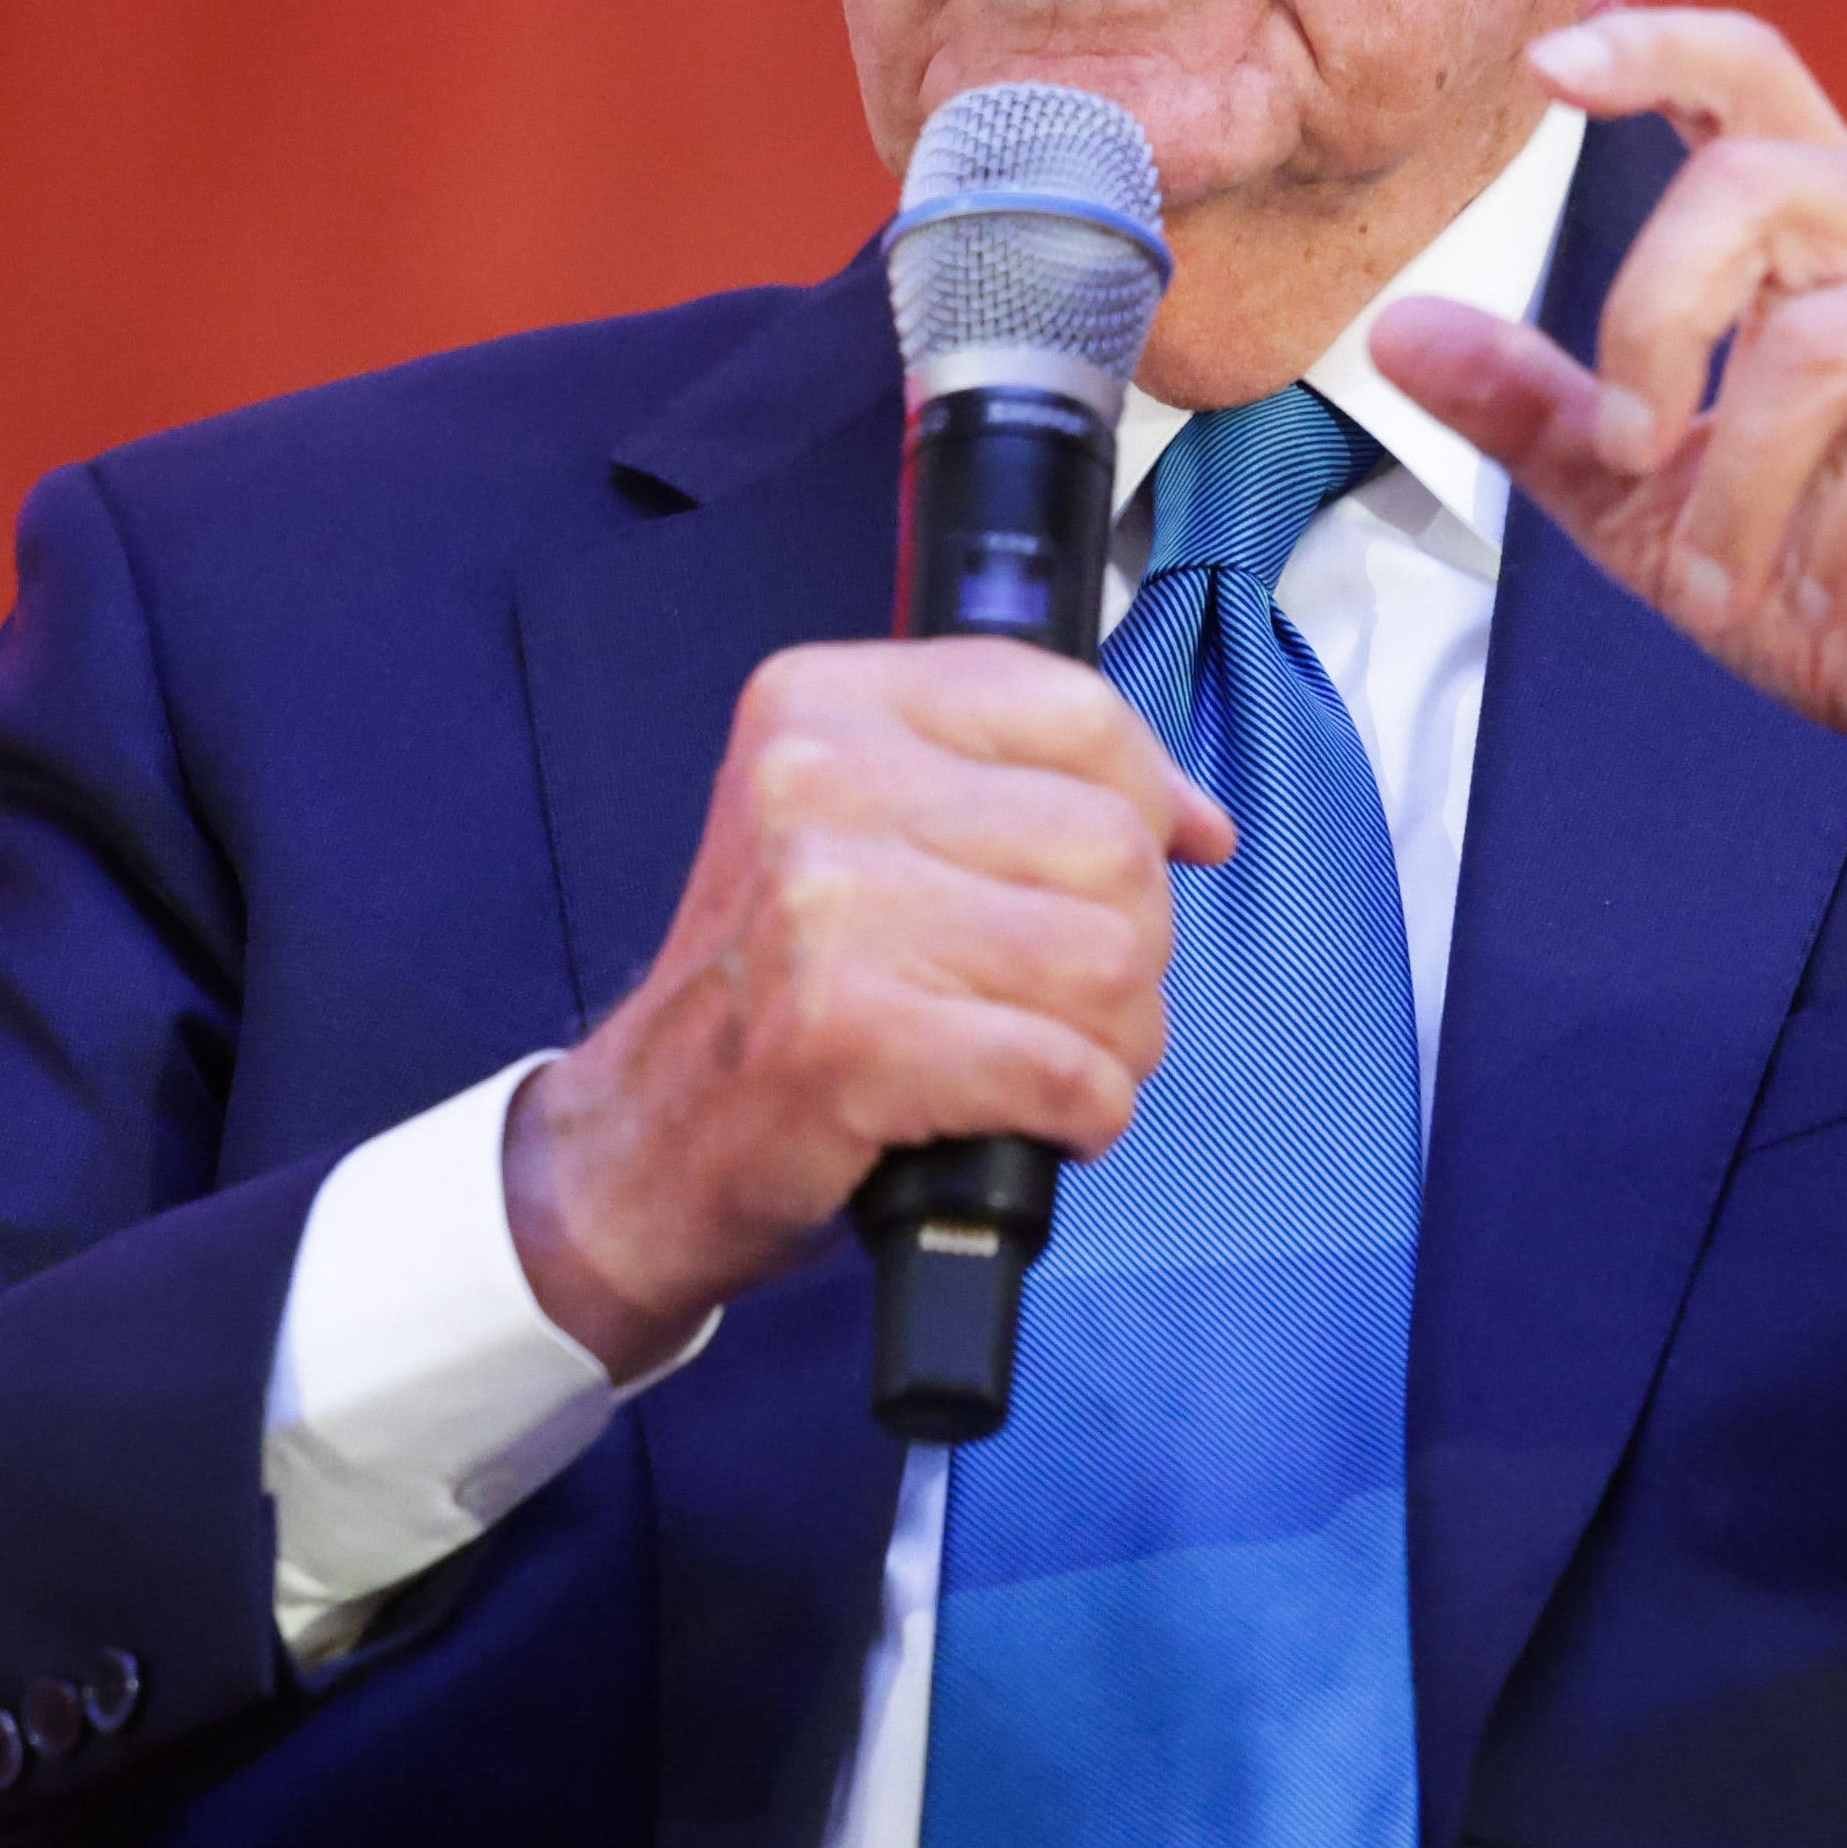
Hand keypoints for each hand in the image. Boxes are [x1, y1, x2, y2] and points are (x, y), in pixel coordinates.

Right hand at [502, 639, 1229, 1379]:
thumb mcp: (864, 829)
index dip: (1151, 798)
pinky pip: (1067, 1069)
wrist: (646, 1144)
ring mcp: (828, 910)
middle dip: (1133, 946)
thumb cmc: (783, 991)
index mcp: (826, 703)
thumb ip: (1021, 790)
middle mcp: (816, 784)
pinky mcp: (850, 1038)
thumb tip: (1199, 821)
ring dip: (1118, 1041)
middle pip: (1111, 845)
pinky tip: (1037, 1120)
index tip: (1161, 857)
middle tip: (1067, 1000)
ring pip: (1108, 960)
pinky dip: (1085, 1113)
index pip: (1076, 711)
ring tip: (1054, 1061)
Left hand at [1370, 9, 1846, 890]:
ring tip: (1729, 586)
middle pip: (1753, 186)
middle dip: (1654, 324)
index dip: (1651, 50)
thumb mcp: (1656, 510)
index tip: (1545, 68)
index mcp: (1835, 227)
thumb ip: (1544, 416)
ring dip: (1745, 492)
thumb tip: (1394, 332)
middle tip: (1628, 454)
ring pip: (1826, 342)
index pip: (1747, 76)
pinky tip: (1836, 590)